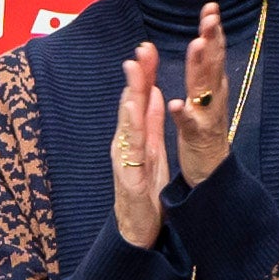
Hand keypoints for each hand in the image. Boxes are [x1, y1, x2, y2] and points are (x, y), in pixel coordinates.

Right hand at [109, 47, 167, 250]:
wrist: (137, 232)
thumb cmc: (145, 192)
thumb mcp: (153, 149)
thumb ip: (152, 121)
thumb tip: (154, 91)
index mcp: (134, 136)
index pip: (139, 99)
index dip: (143, 74)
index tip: (148, 48)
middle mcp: (125, 143)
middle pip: (131, 104)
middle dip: (136, 77)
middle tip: (141, 49)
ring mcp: (124, 159)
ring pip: (127, 122)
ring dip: (131, 95)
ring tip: (135, 71)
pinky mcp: (128, 177)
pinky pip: (131, 150)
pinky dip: (131, 128)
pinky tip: (133, 111)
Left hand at [166, 4, 236, 184]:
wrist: (212, 173)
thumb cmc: (205, 132)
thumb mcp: (205, 96)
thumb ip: (205, 69)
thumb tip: (206, 39)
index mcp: (211, 87)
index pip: (213, 53)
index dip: (213, 31)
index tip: (211, 6)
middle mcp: (213, 98)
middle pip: (213, 64)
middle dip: (212, 39)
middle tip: (210, 16)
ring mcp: (207, 117)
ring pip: (204, 88)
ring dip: (200, 67)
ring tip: (197, 45)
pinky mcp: (197, 138)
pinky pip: (190, 124)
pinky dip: (183, 113)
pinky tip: (176, 103)